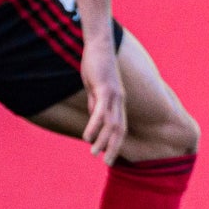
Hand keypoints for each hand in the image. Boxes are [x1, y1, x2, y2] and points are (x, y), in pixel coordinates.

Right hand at [79, 35, 125, 162]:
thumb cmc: (97, 65)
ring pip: (112, 124)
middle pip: (120, 130)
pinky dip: (95, 126)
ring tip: (95, 154)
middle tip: (107, 162)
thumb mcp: (95, 88)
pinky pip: (100, 111)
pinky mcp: (105, 89)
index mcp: (117, 101)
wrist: (100, 45)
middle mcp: (119, 101)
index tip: (109, 156)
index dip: (116, 143)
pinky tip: (88, 137)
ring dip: (103, 140)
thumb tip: (94, 115)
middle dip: (114, 147)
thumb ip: (96, 102)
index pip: (120, 127)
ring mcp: (113, 95)